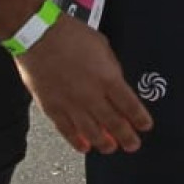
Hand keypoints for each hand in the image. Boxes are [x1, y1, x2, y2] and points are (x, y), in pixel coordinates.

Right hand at [13, 15, 152, 153]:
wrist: (38, 35)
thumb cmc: (69, 35)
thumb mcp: (102, 46)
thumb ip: (111, 68)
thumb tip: (117, 83)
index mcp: (108, 78)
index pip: (130, 106)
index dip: (140, 119)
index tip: (145, 126)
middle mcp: (91, 96)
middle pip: (114, 124)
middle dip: (127, 137)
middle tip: (133, 144)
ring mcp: (71, 105)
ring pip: (92, 133)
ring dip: (104, 143)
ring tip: (110, 148)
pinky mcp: (53, 108)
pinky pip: (67, 131)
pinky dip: (77, 141)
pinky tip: (84, 146)